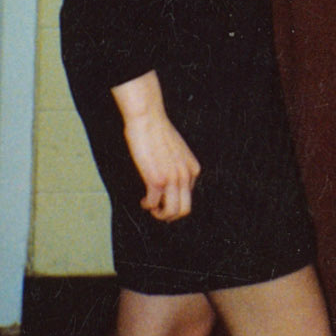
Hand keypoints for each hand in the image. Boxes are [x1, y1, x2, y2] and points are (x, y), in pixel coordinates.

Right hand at [111, 71, 199, 220]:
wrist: (148, 118)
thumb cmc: (158, 131)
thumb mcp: (177, 152)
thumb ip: (178, 167)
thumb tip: (171, 180)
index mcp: (193, 169)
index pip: (188, 197)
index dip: (174, 201)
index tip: (163, 200)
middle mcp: (186, 176)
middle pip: (184, 210)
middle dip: (170, 216)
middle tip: (158, 211)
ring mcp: (172, 179)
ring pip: (171, 212)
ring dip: (159, 215)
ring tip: (151, 208)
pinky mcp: (156, 180)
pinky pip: (152, 203)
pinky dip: (147, 205)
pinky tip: (143, 200)